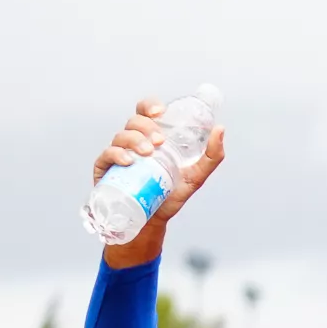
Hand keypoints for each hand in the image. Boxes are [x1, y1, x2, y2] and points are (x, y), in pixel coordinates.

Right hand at [94, 97, 228, 269]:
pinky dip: (116, 154)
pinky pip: (106, 155)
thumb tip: (220, 129)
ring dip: (134, 140)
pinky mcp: (106, 170)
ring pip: (121, 136)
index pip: (146, 112)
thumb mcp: (195, 176)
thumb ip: (211, 156)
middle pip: (134, 122)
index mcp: (151, 137)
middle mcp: (133, 142)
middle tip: (160, 142)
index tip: (160, 112)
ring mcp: (118, 154)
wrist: (152, 221)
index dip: (150, 105)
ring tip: (148, 153)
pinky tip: (128, 161)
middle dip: (146, 127)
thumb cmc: (170, 195)